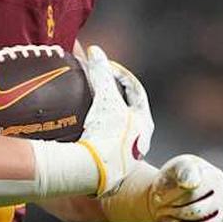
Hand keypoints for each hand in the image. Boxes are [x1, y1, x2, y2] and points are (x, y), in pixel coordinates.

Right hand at [75, 46, 153, 195]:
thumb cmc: (106, 134)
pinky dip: (91, 129)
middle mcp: (139, 139)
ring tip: (82, 104)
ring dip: (100, 113)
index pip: (135, 90)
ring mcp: (125, 153)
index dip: (119, 74)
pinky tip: (77, 127)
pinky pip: (101, 139)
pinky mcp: (109, 163)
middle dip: (110, 94)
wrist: (95, 171)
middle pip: (126, 108)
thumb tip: (94, 50)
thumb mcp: (105, 100)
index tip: (102, 65)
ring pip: (114, 126)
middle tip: (92, 83)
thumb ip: (100, 74)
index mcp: (144, 122)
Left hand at [152, 155, 222, 221]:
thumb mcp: (174, 167)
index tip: (158, 195)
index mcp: (214, 176)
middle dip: (172, 210)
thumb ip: (183, 170)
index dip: (172, 195)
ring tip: (164, 215)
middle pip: (196, 211)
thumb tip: (191, 184)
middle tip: (158, 205)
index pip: (193, 190)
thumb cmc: (174, 178)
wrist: (171, 192)